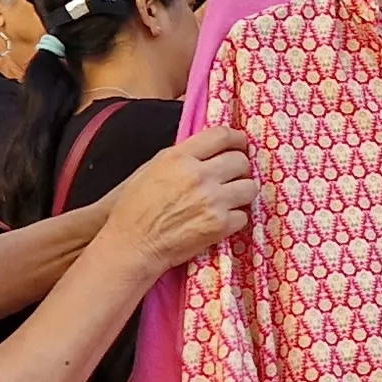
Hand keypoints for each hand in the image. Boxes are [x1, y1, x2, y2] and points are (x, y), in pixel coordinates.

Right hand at [104, 126, 256, 272]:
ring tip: (229, 200)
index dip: (237, 139)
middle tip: (233, 177)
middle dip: (240, 169)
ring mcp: (212, 200)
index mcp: (179, 157)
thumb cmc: (133, 210)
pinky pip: (244, 216)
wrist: (131, 246)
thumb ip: (180, 158)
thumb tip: (205, 152)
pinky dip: (235, 219)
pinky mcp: (220, 225)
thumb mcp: (150, 170)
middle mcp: (199, 175)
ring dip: (242, 193)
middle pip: (241, 161)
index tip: (240, 144)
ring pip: (250, 187)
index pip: (221, 135)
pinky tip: (220, 221)